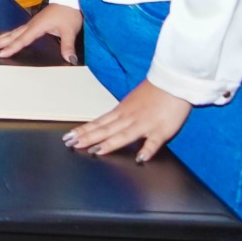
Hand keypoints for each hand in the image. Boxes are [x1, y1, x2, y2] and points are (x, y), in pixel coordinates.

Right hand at [0, 2, 82, 63]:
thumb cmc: (68, 13)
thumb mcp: (70, 30)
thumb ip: (67, 45)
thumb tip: (69, 59)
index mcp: (37, 26)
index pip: (21, 40)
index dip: (11, 48)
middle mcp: (30, 25)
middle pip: (10, 35)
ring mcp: (30, 24)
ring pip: (11, 32)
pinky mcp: (33, 24)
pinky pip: (16, 31)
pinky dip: (6, 36)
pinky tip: (2, 38)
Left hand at [63, 80, 192, 161]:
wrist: (172, 81)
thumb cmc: (153, 92)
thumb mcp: (132, 102)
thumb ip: (122, 115)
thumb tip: (111, 125)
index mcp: (121, 111)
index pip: (99, 122)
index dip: (84, 130)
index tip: (69, 137)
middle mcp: (129, 118)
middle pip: (106, 129)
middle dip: (88, 137)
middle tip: (72, 144)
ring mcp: (144, 124)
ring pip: (124, 135)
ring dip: (110, 143)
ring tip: (96, 151)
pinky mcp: (162, 129)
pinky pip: (154, 141)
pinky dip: (147, 149)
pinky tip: (140, 158)